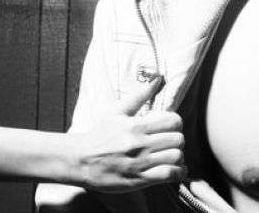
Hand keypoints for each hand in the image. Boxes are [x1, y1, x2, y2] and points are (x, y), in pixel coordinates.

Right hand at [66, 77, 186, 192]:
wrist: (79, 160)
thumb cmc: (100, 135)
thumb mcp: (117, 112)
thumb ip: (139, 96)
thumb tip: (158, 79)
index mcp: (136, 126)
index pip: (173, 122)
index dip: (176, 124)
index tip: (170, 128)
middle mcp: (139, 144)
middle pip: (177, 140)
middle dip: (178, 141)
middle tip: (171, 144)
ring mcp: (139, 163)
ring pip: (175, 157)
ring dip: (178, 157)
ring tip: (173, 157)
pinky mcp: (138, 180)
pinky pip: (168, 175)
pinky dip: (177, 173)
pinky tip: (176, 171)